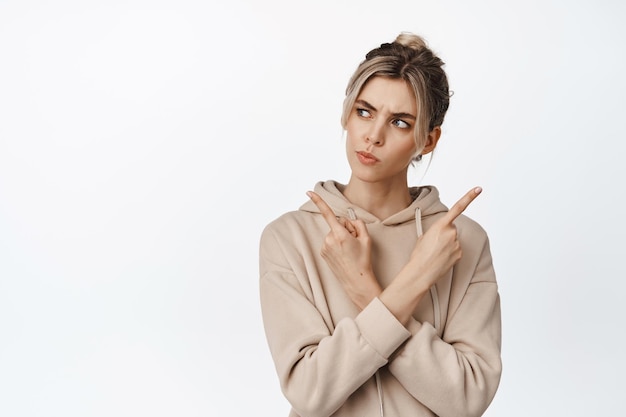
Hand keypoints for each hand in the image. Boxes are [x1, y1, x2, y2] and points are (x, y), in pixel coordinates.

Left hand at [307, 191, 381, 308]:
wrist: (356, 281)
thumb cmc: (363, 260)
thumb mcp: (366, 238)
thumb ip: (357, 223)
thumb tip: (348, 221)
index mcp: (339, 235)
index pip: (328, 213)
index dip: (318, 201)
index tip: (308, 191)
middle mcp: (329, 240)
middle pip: (337, 223)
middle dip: (346, 229)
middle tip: (354, 242)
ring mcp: (324, 247)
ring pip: (334, 233)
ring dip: (341, 237)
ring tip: (349, 250)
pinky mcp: (322, 253)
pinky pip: (330, 241)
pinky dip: (337, 244)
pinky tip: (343, 254)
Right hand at [408, 187, 481, 289]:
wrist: (421, 272)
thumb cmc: (419, 254)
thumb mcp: (424, 236)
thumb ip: (436, 230)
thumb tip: (441, 233)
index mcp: (441, 225)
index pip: (458, 207)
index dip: (469, 197)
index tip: (478, 189)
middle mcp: (452, 232)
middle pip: (452, 228)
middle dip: (445, 234)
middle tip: (434, 244)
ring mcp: (457, 244)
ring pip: (453, 240)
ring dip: (447, 244)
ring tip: (435, 253)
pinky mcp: (459, 253)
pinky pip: (455, 250)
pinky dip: (450, 253)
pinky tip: (441, 258)